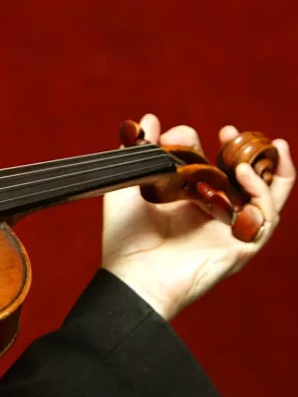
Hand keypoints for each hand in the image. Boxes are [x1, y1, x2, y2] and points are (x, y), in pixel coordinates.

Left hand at [101, 113, 294, 320]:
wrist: (130, 277)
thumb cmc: (126, 241)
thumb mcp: (130, 188)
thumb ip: (140, 152)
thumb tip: (147, 120)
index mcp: (192, 202)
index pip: (213, 167)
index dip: (208, 148)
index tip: (190, 135)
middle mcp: (216, 216)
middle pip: (249, 179)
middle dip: (247, 152)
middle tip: (232, 132)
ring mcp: (232, 231)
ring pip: (269, 196)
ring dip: (269, 168)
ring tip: (262, 145)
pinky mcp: (243, 246)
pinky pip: (266, 215)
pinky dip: (261, 190)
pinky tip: (242, 172)